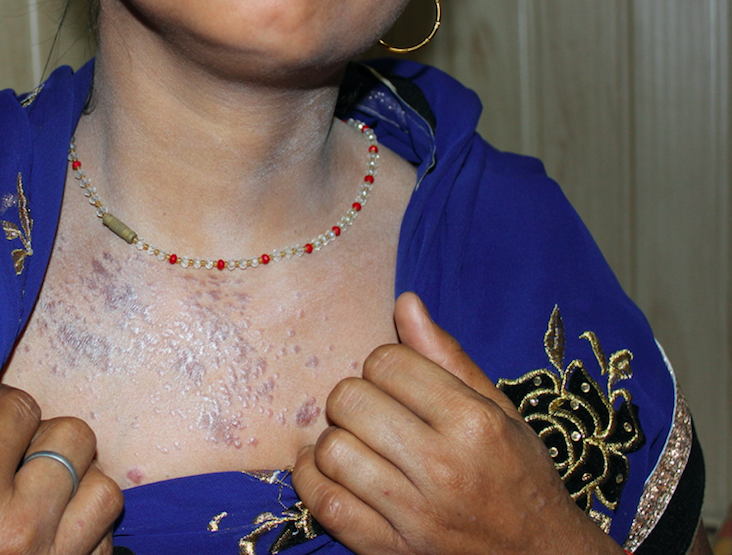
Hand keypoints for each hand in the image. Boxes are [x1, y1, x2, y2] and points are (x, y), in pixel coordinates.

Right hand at [0, 306, 122, 553]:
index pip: (23, 405)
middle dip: (42, 440)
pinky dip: (82, 533)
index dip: (0, 410)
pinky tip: (42, 537)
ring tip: (32, 496)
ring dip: (73, 486)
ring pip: (104, 491)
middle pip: (74, 438)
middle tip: (8, 461)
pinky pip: (106, 543)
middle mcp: (19, 527)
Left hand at [293, 292, 622, 554]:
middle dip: (353, 398)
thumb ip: (448, 357)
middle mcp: (442, 466)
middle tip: (372, 412)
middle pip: (350, 401)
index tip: (394, 382)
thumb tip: (406, 302)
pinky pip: (325, 505)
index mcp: (472, 421)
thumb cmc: (519, 476)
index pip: (386, 363)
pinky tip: (326, 471)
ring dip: (333, 440)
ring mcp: (414, 514)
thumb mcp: (498, 410)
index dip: (382, 366)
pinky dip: (312, 481)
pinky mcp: (389, 550)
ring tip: (355, 442)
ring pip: (331, 450)